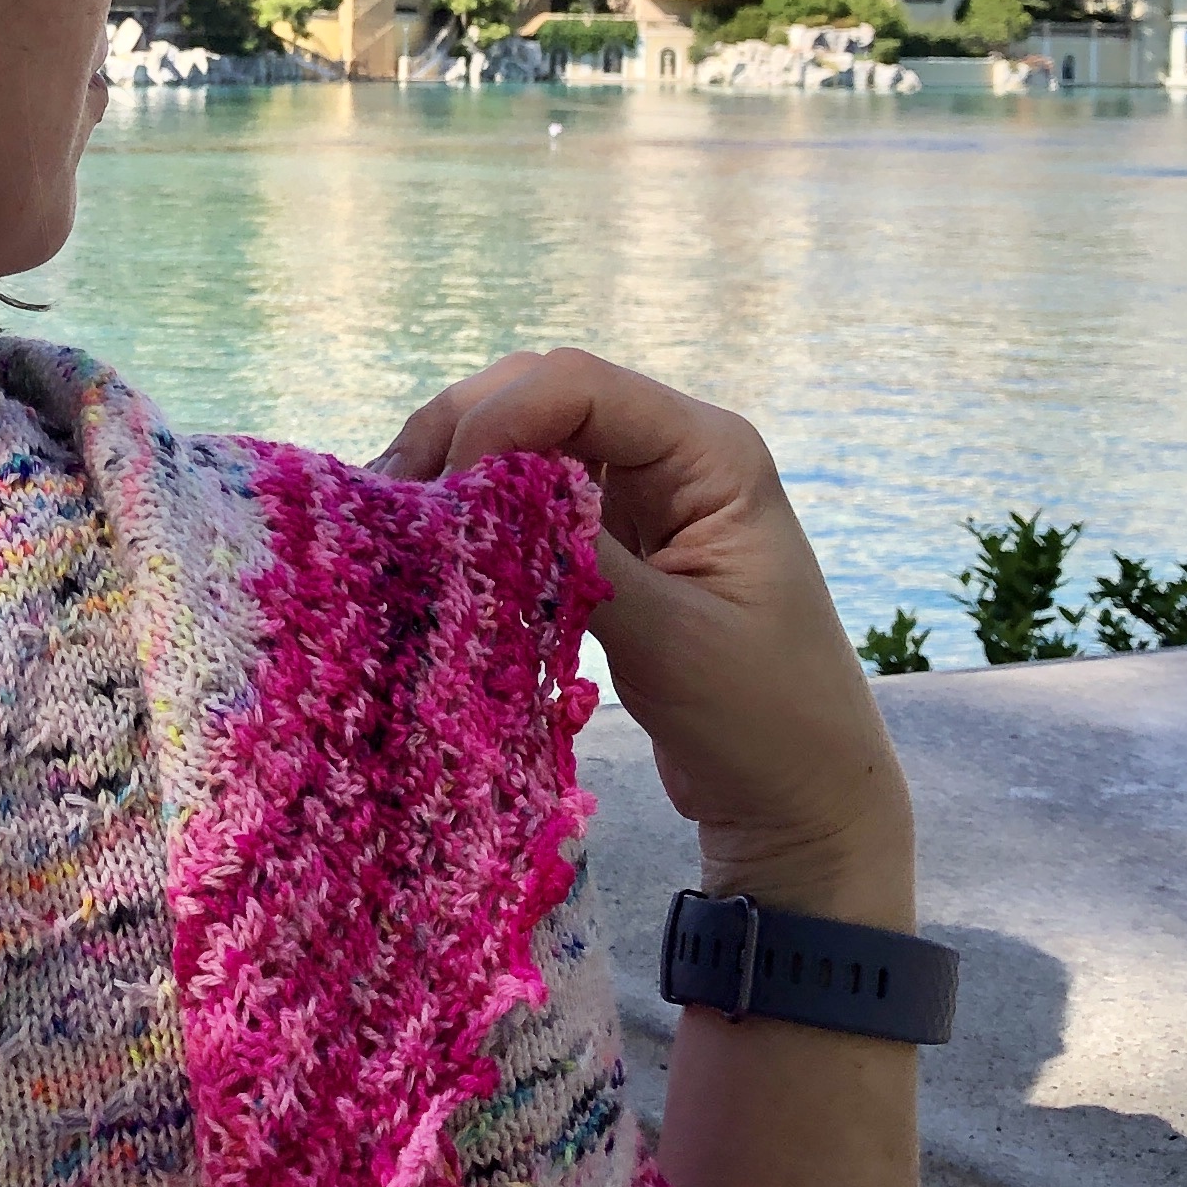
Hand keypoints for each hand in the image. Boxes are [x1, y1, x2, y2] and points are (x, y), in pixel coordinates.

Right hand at [376, 347, 905, 901]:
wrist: (798, 801)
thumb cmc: (762, 718)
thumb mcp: (668, 635)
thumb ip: (576, 557)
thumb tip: (473, 499)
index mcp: (711, 452)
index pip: (582, 385)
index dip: (497, 418)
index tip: (438, 489)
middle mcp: (674, 454)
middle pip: (543, 397)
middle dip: (459, 433)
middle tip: (387, 501)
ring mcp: (641, 495)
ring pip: (526, 444)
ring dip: (457, 471)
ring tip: (390, 520)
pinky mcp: (613, 542)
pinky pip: (530, 500)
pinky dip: (478, 515)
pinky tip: (430, 547)